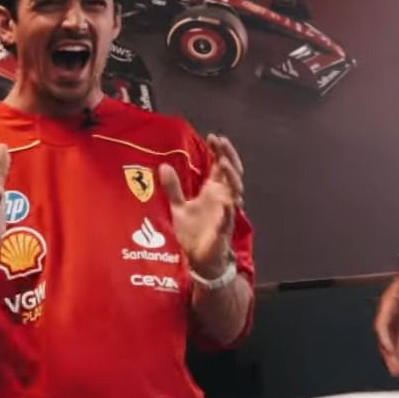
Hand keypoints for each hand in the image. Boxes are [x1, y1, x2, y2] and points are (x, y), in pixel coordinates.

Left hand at [160, 133, 243, 277]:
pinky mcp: (224, 230)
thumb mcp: (178, 207)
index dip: (220, 151)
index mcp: (213, 192)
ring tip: (223, 163)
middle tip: (221, 142)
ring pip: (236, 191)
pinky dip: (229, 210)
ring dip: (231, 177)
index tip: (213, 137)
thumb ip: (173, 187)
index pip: (221, 166)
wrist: (197, 260)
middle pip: (233, 173)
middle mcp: (223, 199)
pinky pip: (229, 218)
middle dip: (229, 156)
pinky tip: (228, 201)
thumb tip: (163, 166)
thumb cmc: (192, 234)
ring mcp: (226, 214)